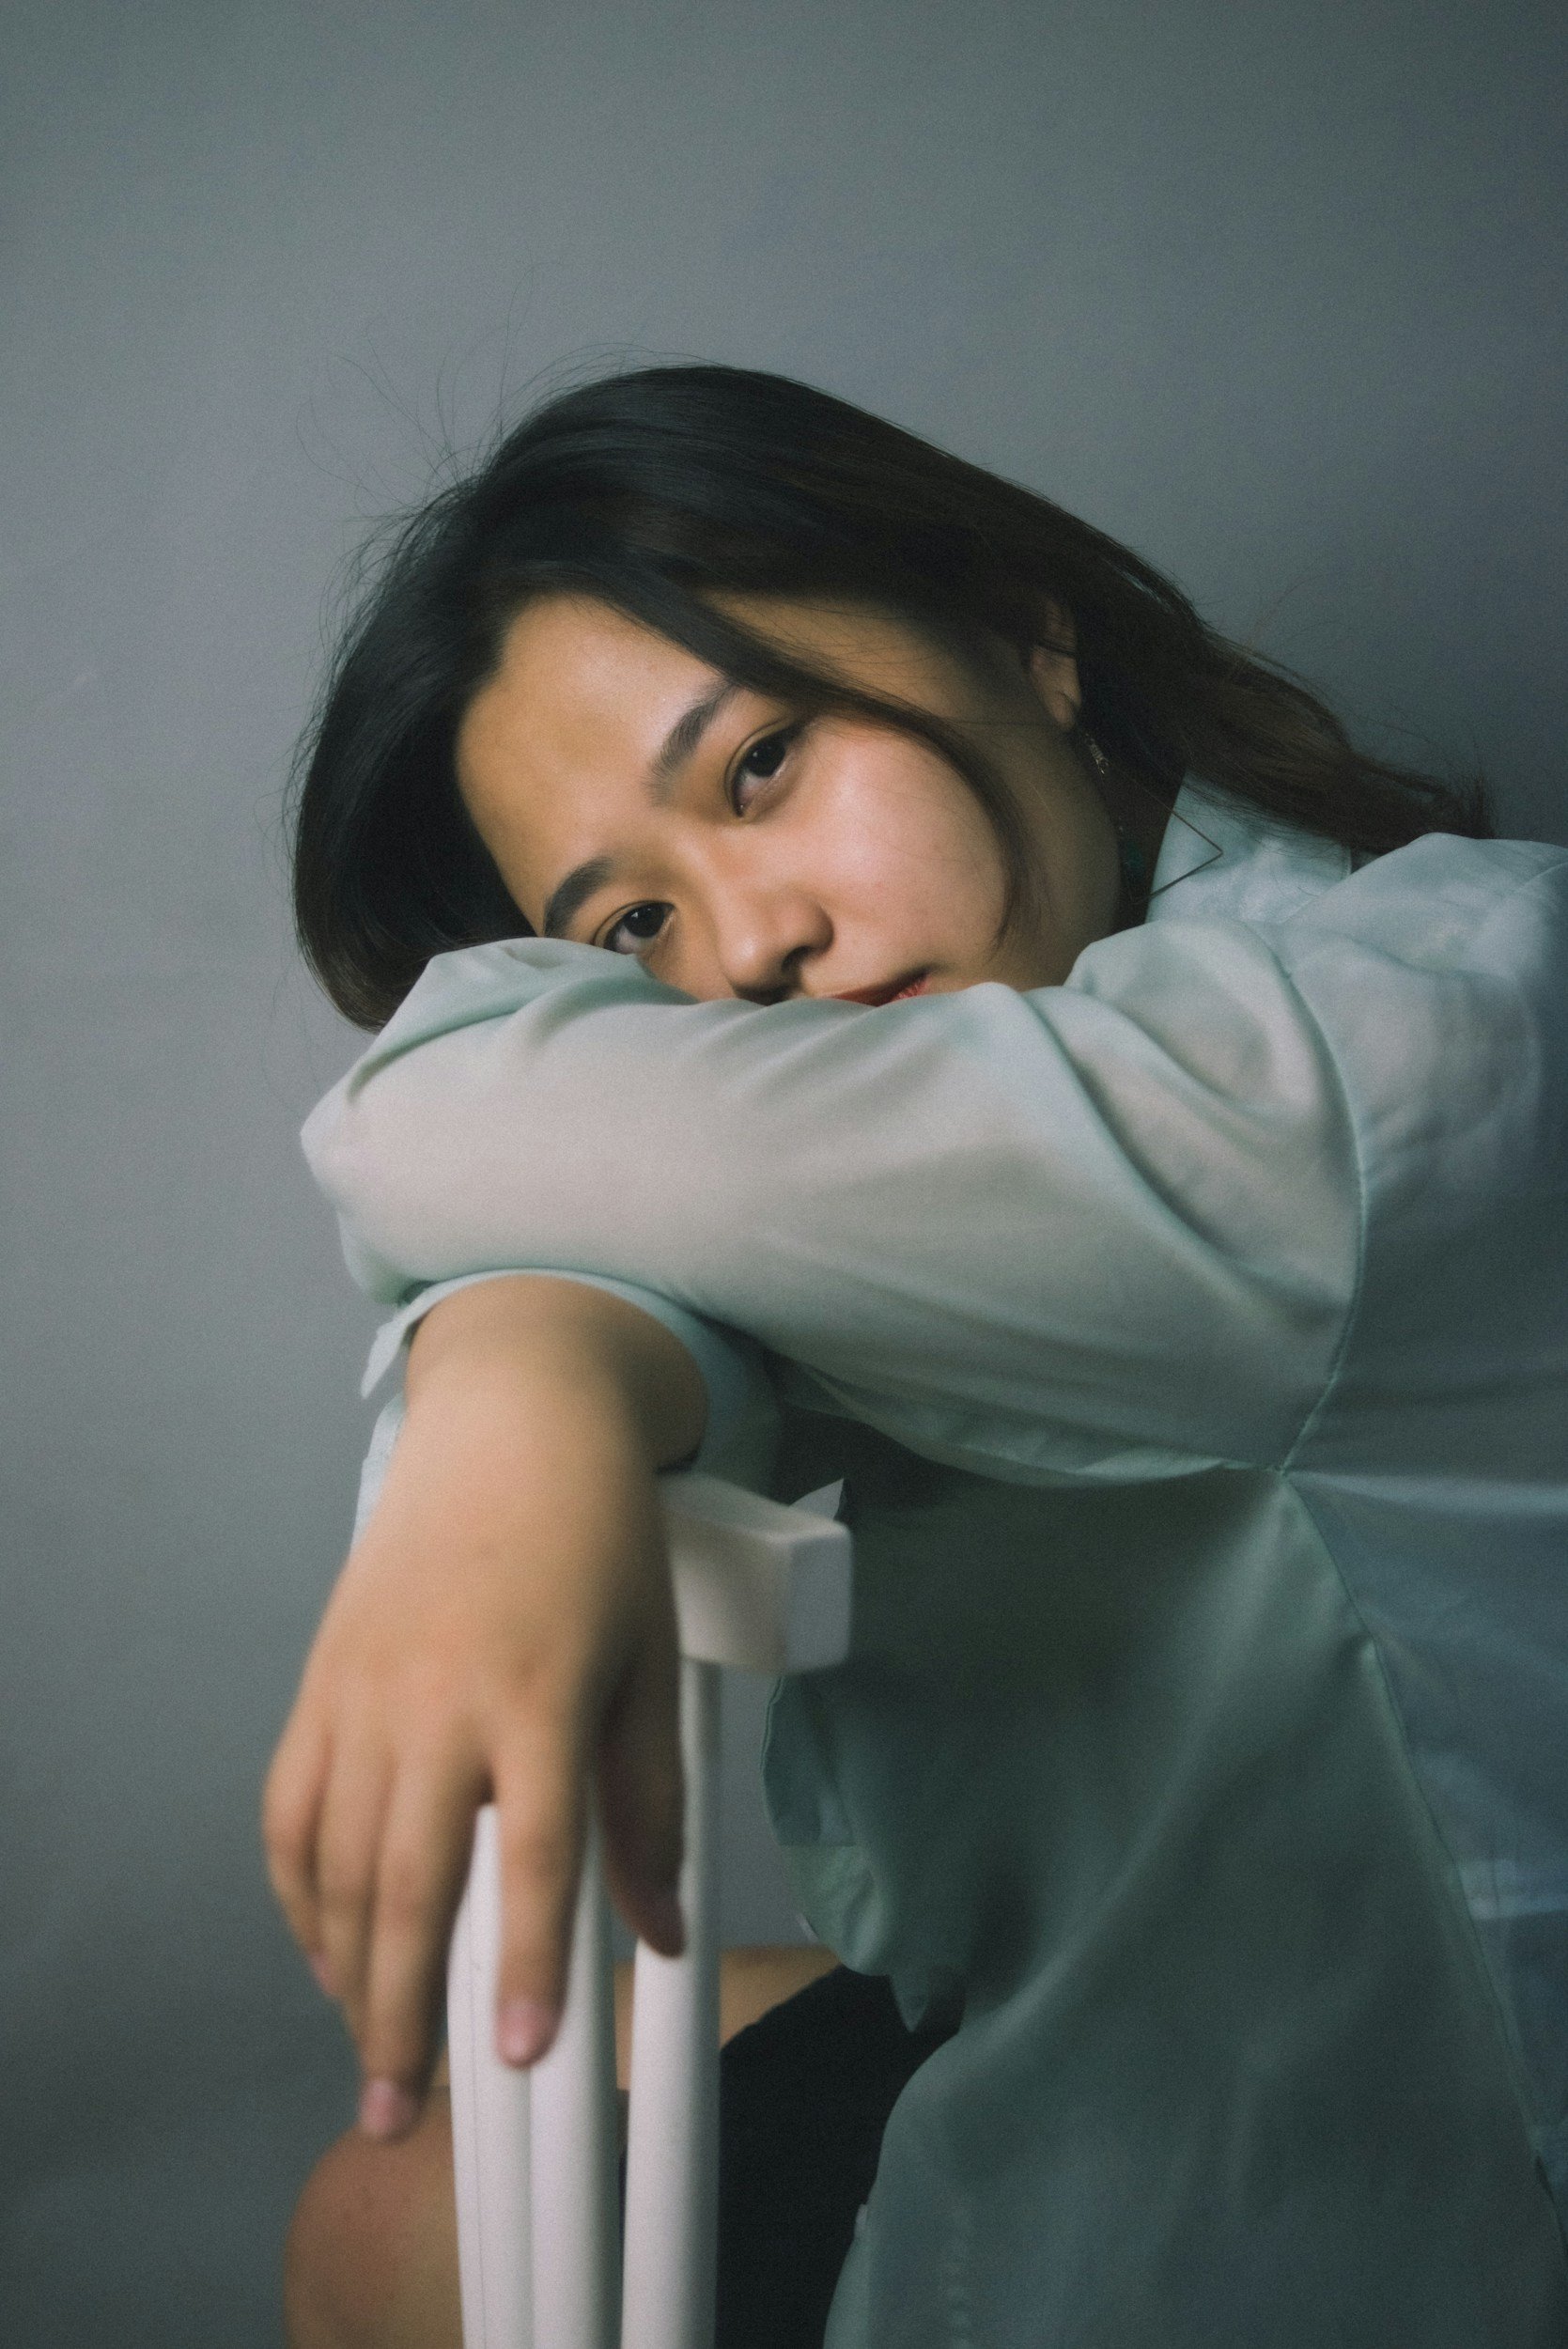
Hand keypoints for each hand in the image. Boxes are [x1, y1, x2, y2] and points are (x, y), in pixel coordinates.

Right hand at [262, 1278, 705, 2139]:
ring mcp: (366, 1691)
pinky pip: (289, 1808)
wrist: (512, 1427)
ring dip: (343, 1971)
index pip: (533, 1853)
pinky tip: (327, 1948)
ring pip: (333, 1860)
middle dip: (399, 2012)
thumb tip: (662, 1933)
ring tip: (368, 2056)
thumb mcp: (648, 1664)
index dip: (524, 1960)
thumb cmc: (598, 1542)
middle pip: (407, 1882)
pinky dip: (298, 1891)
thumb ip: (650, 1806)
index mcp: (540, 1692)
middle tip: (397, 2113)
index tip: (517, 2055)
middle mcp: (439, 1699)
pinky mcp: (321, 1682)